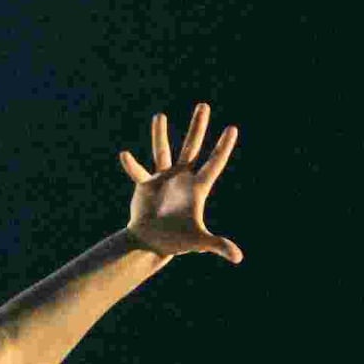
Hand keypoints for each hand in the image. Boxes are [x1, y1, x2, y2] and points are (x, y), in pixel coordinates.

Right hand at [113, 104, 243, 262]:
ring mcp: (163, 178)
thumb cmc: (178, 241)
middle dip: (198, 127)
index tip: (232, 128)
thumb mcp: (199, 241)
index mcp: (198, 187)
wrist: (152, 242)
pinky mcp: (145, 183)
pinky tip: (125, 155)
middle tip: (204, 105)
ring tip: (160, 116)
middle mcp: (181, 178)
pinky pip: (137, 171)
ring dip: (160, 134)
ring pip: (162, 150)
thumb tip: (238, 258)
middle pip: (191, 147)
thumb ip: (217, 245)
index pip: (213, 163)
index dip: (223, 147)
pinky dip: (131, 164)